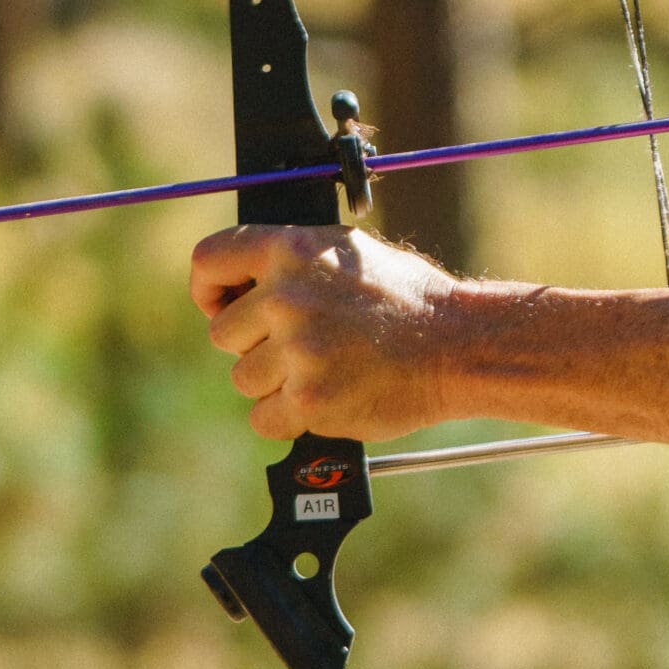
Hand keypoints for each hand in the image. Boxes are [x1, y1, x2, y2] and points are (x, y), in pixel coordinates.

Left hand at [191, 225, 466, 442]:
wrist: (460, 345)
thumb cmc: (410, 300)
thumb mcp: (350, 254)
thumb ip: (293, 265)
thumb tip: (238, 288)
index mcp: (294, 250)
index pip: (208, 261)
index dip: (209, 288)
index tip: (222, 305)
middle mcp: (287, 296)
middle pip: (222, 334)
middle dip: (257, 344)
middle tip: (305, 345)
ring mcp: (297, 350)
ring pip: (244, 379)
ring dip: (277, 383)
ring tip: (328, 370)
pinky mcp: (309, 399)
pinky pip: (263, 419)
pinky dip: (290, 418)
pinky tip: (328, 398)